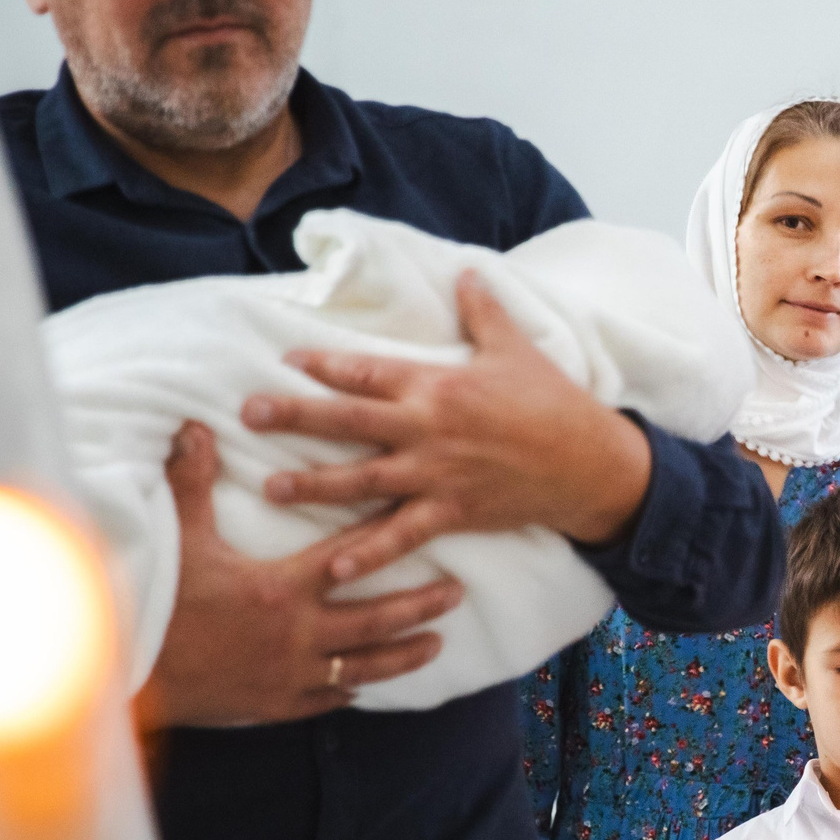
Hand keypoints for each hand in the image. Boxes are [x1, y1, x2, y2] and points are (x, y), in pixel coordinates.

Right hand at [135, 422, 462, 730]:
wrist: (132, 681)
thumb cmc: (152, 606)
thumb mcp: (176, 542)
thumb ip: (191, 484)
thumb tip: (195, 427)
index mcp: (282, 589)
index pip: (349, 556)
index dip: (384, 535)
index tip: (417, 518)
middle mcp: (299, 635)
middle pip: (377, 619)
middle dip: (421, 604)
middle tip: (457, 592)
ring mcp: (292, 675)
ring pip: (365, 667)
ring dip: (404, 653)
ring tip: (436, 642)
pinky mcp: (275, 706)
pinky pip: (327, 700)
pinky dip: (352, 689)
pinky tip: (368, 683)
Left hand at [245, 269, 654, 584]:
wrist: (589, 463)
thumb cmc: (554, 402)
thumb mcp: (518, 350)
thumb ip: (483, 312)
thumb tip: (465, 272)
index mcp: (438, 386)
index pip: (368, 371)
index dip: (324, 364)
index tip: (285, 359)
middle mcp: (428, 429)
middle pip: (348, 421)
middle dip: (295, 417)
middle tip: (250, 414)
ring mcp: (436, 474)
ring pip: (362, 480)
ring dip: (313, 486)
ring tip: (271, 488)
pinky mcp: (451, 512)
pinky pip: (401, 535)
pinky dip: (369, 552)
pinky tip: (335, 566)